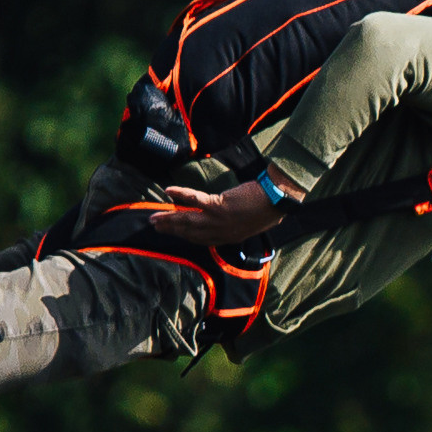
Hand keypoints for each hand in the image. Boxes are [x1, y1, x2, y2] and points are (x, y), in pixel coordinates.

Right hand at [150, 180, 281, 245]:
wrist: (277, 200)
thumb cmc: (269, 210)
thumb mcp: (252, 225)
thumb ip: (238, 226)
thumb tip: (229, 220)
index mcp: (229, 238)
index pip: (201, 240)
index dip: (184, 236)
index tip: (172, 232)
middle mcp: (221, 233)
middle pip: (190, 232)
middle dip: (171, 229)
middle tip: (154, 226)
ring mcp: (218, 220)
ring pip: (188, 220)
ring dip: (169, 218)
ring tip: (154, 217)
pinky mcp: (218, 206)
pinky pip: (194, 200)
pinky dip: (181, 195)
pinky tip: (168, 191)